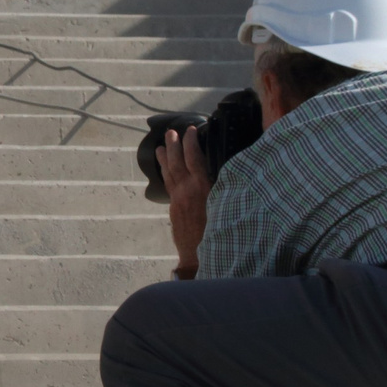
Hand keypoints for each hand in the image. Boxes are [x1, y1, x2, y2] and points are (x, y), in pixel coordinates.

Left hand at [156, 124, 211, 275]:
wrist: (200, 255)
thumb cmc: (219, 232)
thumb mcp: (225, 205)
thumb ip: (221, 187)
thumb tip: (222, 170)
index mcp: (202, 188)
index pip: (194, 158)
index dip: (191, 142)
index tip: (191, 131)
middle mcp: (187, 191)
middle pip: (177, 162)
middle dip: (174, 145)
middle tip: (171, 132)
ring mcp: (178, 199)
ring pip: (169, 173)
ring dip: (165, 158)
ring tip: (161, 146)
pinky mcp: (174, 208)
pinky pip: (168, 185)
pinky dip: (166, 174)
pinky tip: (165, 169)